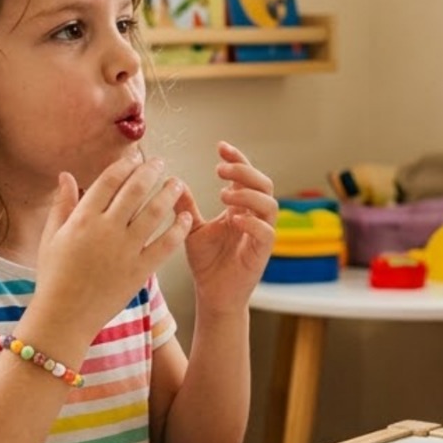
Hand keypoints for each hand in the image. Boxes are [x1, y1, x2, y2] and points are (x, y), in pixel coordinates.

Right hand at [29, 157, 191, 342]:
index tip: (135, 157)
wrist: (64, 317)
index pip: (109, 181)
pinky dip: (178, 228)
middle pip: (136, 190)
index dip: (125, 164)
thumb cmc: (54, 277)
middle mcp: (106, 230)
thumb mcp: (51, 237)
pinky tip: (185, 217)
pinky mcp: (140, 270)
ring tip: (177, 183)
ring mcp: (125, 250)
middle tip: (160, 163)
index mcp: (83, 219)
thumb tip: (65, 175)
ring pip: (155, 212)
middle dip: (151, 171)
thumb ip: (62, 204)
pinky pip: (165, 244)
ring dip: (169, 193)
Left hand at [176, 142, 276, 312]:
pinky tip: (234, 219)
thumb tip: (172, 182)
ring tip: (224, 194)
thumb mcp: (191, 229)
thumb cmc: (207, 263)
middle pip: (263, 184)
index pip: (246, 176)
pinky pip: (267, 232)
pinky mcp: (262, 253)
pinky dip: (253, 223)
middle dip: (244, 172)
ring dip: (248, 195)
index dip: (237, 159)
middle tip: (220, 170)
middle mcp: (255, 217)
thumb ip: (186, 207)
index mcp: (240, 208)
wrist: (212, 294)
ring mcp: (261, 234)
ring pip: (269, 204)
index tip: (220, 147)